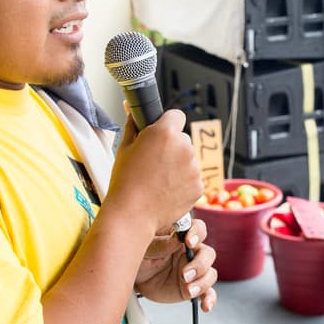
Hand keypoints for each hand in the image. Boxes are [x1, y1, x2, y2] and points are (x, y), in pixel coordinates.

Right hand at [107, 109, 202, 236]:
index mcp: (165, 132)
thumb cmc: (125, 181)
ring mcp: (194, 168)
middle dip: (172, 147)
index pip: (177, 115)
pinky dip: (183, 183)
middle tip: (153, 162)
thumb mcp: (125, 147)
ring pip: (188, 160)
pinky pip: (192, 178)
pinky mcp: (199, 186)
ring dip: (178, 166)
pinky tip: (166, 191)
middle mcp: (185, 146)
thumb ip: (133, 124)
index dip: (167, 124)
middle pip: (183, 139)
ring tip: (158, 180)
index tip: (160, 134)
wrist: (132, 214)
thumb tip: (132, 108)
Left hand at [134, 219, 218, 309]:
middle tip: (185, 274)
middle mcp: (191, 252)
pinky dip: (209, 299)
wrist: (136, 280)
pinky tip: (206, 305)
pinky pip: (207, 292)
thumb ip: (160, 244)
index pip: (198, 229)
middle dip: (199, 264)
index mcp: (181, 236)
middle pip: (207, 254)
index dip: (197, 233)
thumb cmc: (140, 258)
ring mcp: (194, 271)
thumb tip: (176, 238)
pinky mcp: (193, 287)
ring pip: (210, 273)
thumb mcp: (144, 249)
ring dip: (202, 283)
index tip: (189, 242)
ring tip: (188, 290)